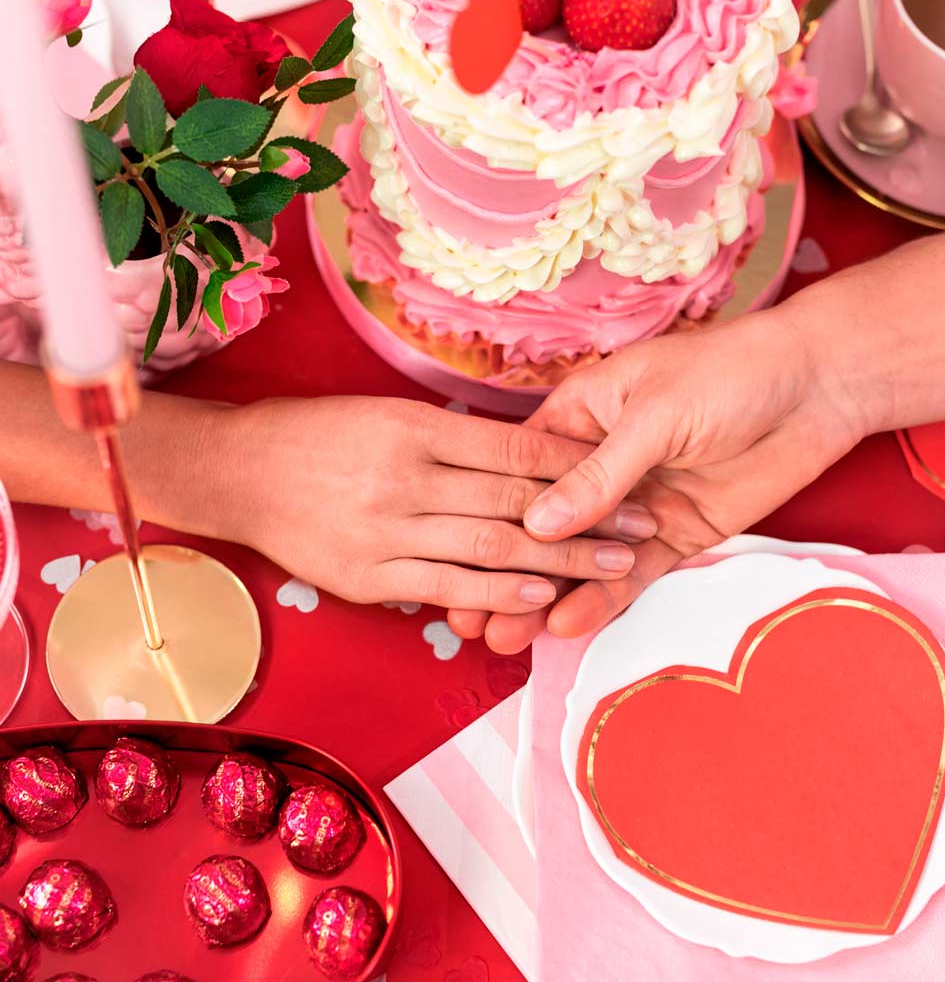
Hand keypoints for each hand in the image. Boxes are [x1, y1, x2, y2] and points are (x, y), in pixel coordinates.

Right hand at [212, 395, 655, 611]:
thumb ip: (449, 434)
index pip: (513, 447)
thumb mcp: (383, 411)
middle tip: (642, 526)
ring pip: (490, 549)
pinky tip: (542, 598)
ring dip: (560, 561)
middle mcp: (405, 478)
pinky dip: (498, 593)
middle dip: (587, 516)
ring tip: (614, 566)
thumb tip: (519, 451)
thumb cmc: (315, 434)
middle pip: (515, 501)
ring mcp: (386, 532)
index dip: (575, 465)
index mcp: (413, 427)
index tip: (623, 472)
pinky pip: (446, 587)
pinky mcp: (368, 576)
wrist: (237, 473)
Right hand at [449, 307, 871, 651]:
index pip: (520, 477)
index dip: (487, 524)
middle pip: (545, 529)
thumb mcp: (654, 414)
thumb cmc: (728, 373)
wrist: (817, 386)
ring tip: (509, 638)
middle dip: (509, 573)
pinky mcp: (675, 533)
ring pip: (582, 560)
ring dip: (546, 597)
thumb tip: (535, 527)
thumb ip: (597, 475)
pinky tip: (567, 625)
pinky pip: (631, 573)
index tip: (455, 567)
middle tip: (473, 623)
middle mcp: (599, 467)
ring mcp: (636, 505)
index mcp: (580, 420)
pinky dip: (602, 599)